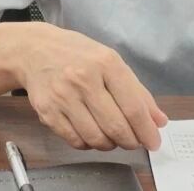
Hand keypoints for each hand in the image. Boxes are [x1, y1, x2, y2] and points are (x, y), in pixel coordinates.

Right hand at [16, 23, 167, 150]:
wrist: (35, 50)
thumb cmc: (78, 54)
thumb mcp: (111, 61)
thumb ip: (137, 91)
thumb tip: (158, 120)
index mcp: (106, 63)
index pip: (133, 107)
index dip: (147, 130)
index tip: (153, 141)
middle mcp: (84, 79)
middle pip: (116, 126)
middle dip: (131, 141)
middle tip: (134, 141)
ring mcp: (64, 96)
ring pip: (96, 138)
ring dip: (110, 144)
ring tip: (113, 136)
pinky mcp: (48, 112)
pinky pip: (76, 141)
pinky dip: (89, 144)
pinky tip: (92, 133)